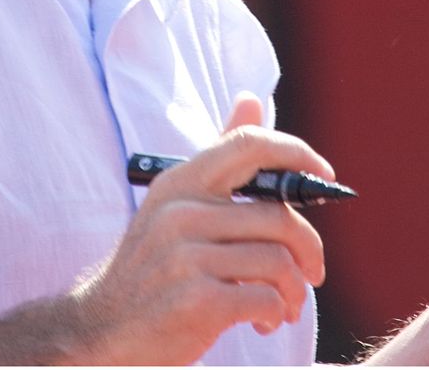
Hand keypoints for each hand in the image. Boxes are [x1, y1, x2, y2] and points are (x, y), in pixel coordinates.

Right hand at [67, 93, 330, 364]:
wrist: (104, 327)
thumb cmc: (155, 264)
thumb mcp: (178, 203)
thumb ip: (220, 157)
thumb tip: (251, 99)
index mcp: (180, 182)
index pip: (248, 144)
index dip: (296, 153)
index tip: (324, 175)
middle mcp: (180, 213)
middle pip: (279, 216)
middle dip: (308, 248)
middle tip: (313, 271)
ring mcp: (185, 258)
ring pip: (278, 262)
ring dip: (294, 290)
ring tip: (286, 303)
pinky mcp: (194, 302)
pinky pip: (265, 299)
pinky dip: (277, 313)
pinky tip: (264, 321)